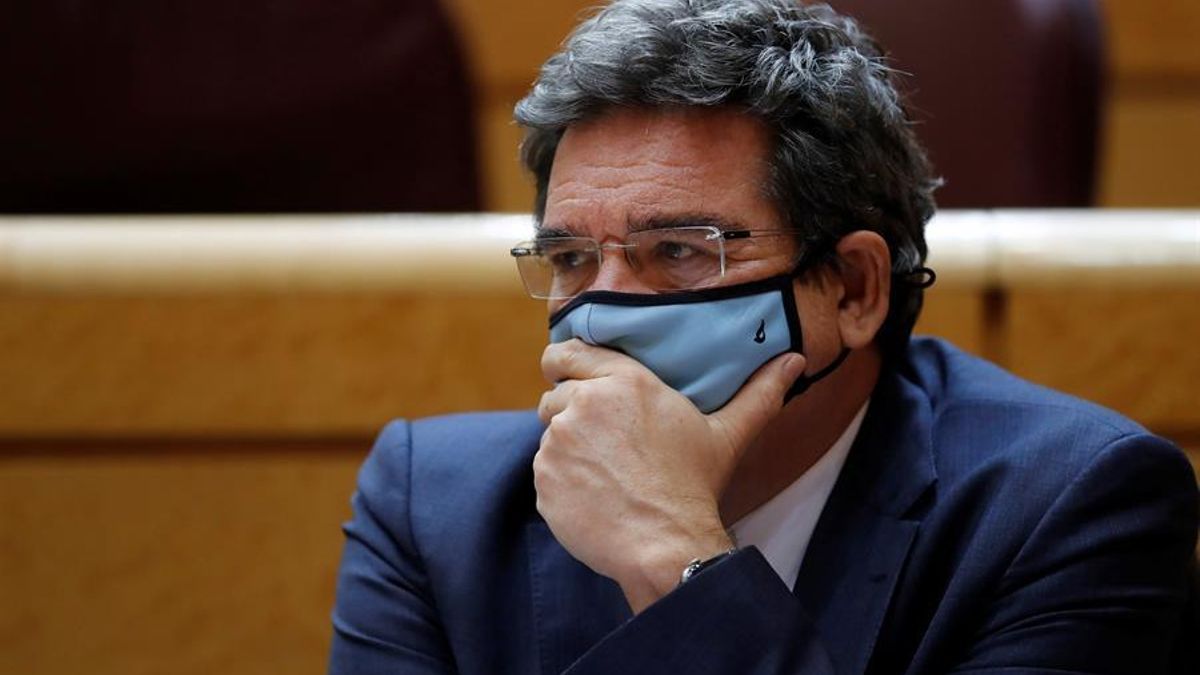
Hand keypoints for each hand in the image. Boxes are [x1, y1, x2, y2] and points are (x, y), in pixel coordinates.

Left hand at [534, 339, 806, 612]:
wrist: (666, 544)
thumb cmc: (695, 486)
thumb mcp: (727, 434)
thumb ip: (758, 393)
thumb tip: (794, 362)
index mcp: (624, 381)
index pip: (568, 352)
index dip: (565, 364)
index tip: (570, 376)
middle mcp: (584, 403)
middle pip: (555, 394)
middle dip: (572, 411)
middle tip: (603, 441)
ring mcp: (558, 441)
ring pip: (550, 433)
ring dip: (568, 447)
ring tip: (605, 473)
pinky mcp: (544, 478)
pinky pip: (544, 470)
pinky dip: (561, 481)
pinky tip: (594, 496)